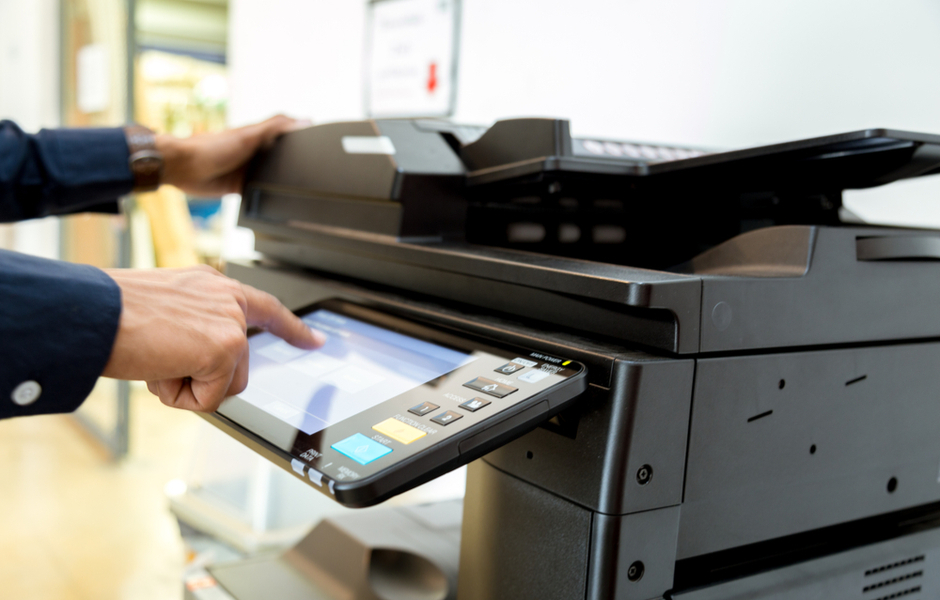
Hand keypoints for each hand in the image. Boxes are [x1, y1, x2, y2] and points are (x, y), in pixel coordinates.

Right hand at [102, 265, 324, 411]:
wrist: (92, 313)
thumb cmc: (111, 313)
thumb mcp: (163, 311)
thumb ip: (193, 328)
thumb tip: (199, 361)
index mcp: (212, 285)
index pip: (264, 307)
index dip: (291, 329)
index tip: (315, 341)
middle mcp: (228, 298)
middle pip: (238, 365)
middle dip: (202, 378)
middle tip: (160, 357)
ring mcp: (231, 323)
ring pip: (225, 385)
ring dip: (187, 386)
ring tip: (155, 358)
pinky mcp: (226, 348)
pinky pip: (210, 400)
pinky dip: (181, 397)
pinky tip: (159, 368)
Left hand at [156, 115, 309, 196]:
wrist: (185, 169)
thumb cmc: (212, 147)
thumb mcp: (248, 135)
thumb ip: (274, 128)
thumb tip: (303, 120)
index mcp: (258, 137)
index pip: (285, 133)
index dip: (301, 134)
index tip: (319, 138)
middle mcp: (254, 153)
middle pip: (280, 156)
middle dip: (295, 161)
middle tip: (315, 167)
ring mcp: (247, 170)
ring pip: (271, 175)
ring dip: (281, 180)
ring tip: (301, 186)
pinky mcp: (240, 187)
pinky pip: (258, 192)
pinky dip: (266, 196)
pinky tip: (275, 200)